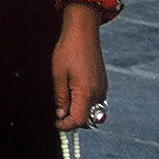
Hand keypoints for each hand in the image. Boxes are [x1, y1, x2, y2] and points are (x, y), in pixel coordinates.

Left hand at [52, 1, 107, 131]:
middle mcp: (98, 93)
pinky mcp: (103, 83)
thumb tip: (61, 115)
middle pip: (88, 119)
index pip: (79, 120)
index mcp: (87, 92)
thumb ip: (61, 98)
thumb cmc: (68, 50)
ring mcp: (102, 88)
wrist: (83, 32)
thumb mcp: (58, 75)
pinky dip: (85, 103)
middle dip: (73, 120)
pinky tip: (73, 93)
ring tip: (64, 102)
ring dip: (79, 112)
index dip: (66, 126)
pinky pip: (95, 101)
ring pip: (92, 111)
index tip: (56, 124)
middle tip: (58, 113)